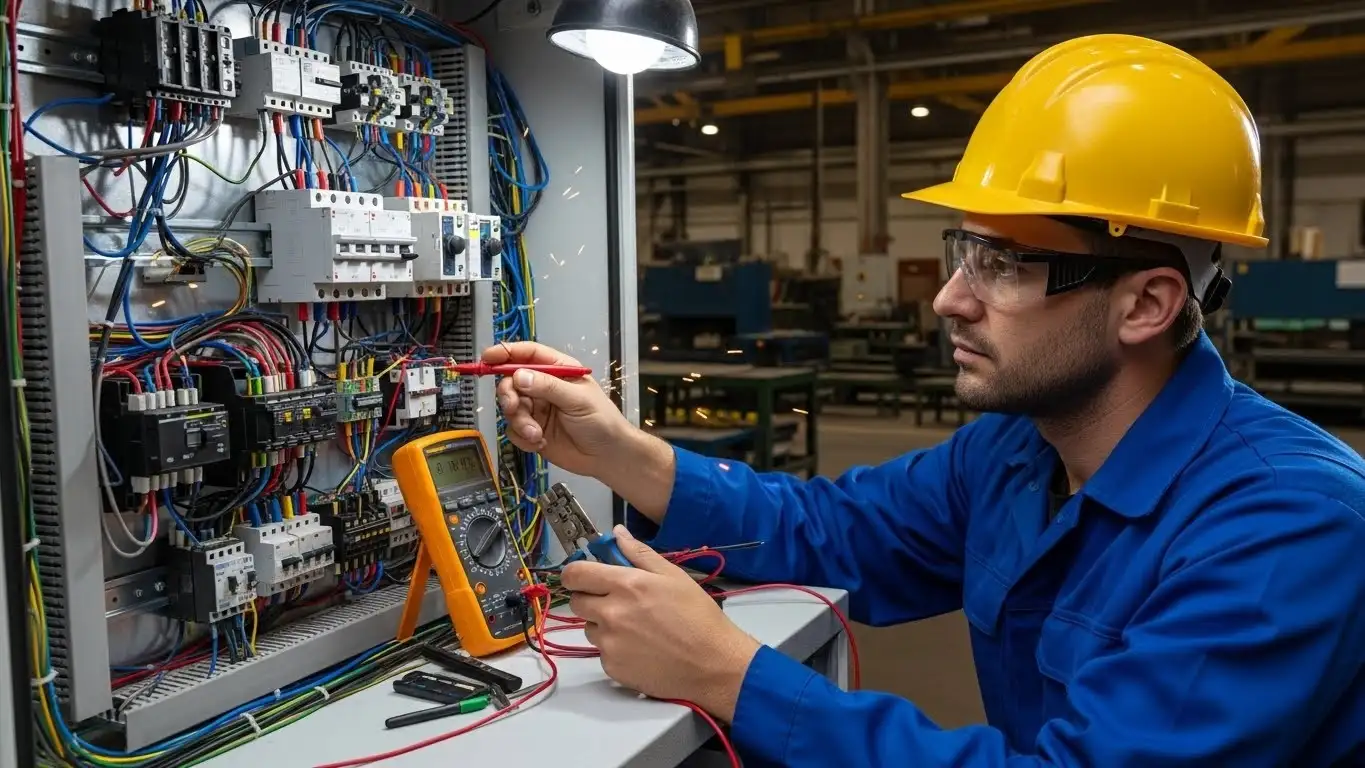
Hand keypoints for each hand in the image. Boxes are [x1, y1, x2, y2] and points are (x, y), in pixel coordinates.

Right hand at [484, 342, 631, 477]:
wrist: (607, 456)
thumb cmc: (601, 421)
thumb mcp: (577, 399)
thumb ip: (548, 387)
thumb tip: (519, 376)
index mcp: (558, 370)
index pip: (528, 354)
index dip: (507, 353)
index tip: (488, 357)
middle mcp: (544, 387)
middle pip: (511, 381)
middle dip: (509, 394)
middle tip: (514, 407)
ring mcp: (537, 409)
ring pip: (510, 408)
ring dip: (520, 422)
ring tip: (536, 434)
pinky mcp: (532, 430)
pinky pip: (513, 430)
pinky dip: (523, 437)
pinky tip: (540, 442)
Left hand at [562, 526, 760, 721]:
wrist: (713, 664)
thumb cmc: (698, 616)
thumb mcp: (674, 576)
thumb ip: (640, 553)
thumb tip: (617, 533)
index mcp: (625, 586)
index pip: (576, 574)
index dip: (574, 573)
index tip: (582, 576)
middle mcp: (611, 614)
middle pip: (576, 602)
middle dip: (590, 598)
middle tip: (616, 602)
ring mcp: (609, 644)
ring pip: (589, 628)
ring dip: (603, 625)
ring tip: (635, 628)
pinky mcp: (612, 668)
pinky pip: (602, 652)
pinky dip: (614, 649)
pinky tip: (640, 648)